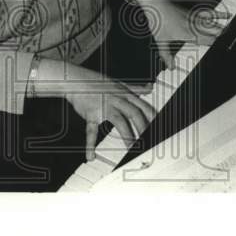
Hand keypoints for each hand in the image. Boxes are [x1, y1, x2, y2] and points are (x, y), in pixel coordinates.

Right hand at [39, 62, 155, 160]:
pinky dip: (90, 144)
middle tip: (150, 142)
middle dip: (143, 128)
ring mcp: (104, 105)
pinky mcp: (91, 113)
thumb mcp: (118, 83)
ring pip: (119, 121)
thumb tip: (150, 88)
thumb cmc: (97, 82)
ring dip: (127, 136)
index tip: (160, 128)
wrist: (75, 79)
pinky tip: (91, 156)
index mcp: (125, 93)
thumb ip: (135, 88)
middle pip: (134, 114)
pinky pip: (91, 131)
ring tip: (132, 150)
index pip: (142, 106)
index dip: (152, 117)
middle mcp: (117, 98)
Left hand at [133, 0, 225, 67]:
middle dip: (221, 35)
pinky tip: (225, 15)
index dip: (214, 44)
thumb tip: (170, 66)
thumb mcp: (160, 41)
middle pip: (212, 30)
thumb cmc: (158, 20)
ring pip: (212, 22)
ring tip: (231, 29)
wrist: (156, 4)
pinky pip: (208, 13)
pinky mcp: (192, 12)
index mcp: (187, 33)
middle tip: (230, 39)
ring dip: (221, 26)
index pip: (205, 40)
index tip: (221, 49)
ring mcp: (194, 18)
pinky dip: (217, 14)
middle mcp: (193, 25)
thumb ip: (166, 55)